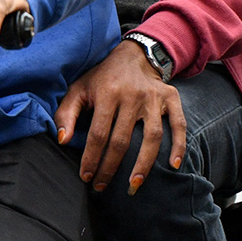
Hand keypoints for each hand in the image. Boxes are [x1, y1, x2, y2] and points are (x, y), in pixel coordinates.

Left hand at [54, 39, 186, 194]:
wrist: (133, 54)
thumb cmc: (102, 77)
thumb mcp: (79, 88)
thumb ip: (66, 113)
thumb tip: (62, 141)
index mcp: (107, 92)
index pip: (98, 133)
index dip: (91, 157)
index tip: (86, 176)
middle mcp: (131, 95)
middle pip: (122, 139)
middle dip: (110, 167)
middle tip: (102, 186)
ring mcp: (153, 98)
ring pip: (151, 136)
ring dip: (143, 164)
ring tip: (133, 185)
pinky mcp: (171, 98)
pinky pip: (178, 124)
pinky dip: (179, 145)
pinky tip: (173, 166)